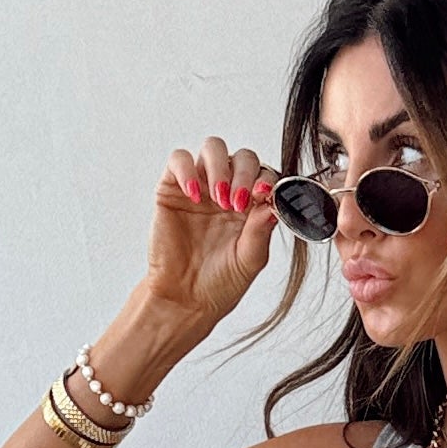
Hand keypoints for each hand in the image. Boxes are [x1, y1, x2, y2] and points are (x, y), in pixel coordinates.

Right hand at [144, 134, 279, 331]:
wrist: (185, 299)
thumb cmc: (220, 282)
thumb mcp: (250, 259)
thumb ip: (262, 230)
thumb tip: (275, 201)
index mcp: (252, 204)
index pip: (265, 174)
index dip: (267, 179)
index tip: (264, 195)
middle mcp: (228, 189)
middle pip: (242, 156)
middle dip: (244, 173)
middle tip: (239, 202)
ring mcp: (200, 186)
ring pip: (213, 148)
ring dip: (220, 167)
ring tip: (219, 199)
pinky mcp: (172, 188)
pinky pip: (179, 159)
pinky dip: (187, 170)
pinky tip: (194, 197)